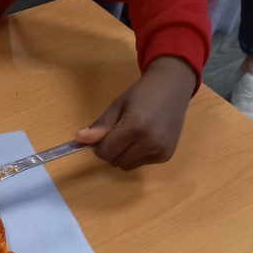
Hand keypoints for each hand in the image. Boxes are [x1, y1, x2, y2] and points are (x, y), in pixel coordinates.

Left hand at [75, 56, 195, 169]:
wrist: (173, 86)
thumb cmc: (143, 93)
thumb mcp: (118, 105)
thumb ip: (101, 126)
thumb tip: (79, 140)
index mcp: (135, 126)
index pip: (105, 151)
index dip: (99, 145)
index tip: (102, 134)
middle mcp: (149, 142)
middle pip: (114, 161)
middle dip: (110, 150)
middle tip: (117, 132)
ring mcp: (159, 151)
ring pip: (126, 165)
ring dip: (122, 155)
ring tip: (131, 135)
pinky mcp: (166, 156)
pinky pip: (140, 164)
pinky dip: (136, 155)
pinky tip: (144, 139)